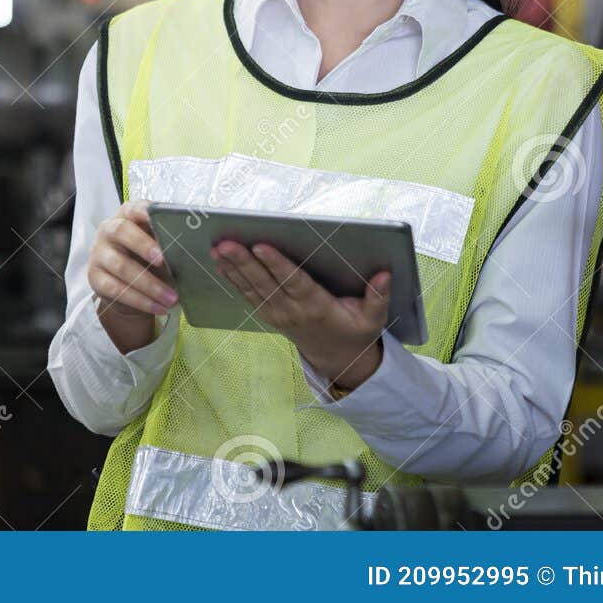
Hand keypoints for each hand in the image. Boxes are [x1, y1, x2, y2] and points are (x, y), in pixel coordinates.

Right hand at [87, 201, 177, 352]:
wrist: (125, 283)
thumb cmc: (147, 257)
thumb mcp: (157, 244)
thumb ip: (169, 241)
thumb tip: (194, 248)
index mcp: (126, 215)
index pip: (134, 208)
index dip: (145, 212)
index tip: (157, 218)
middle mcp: (108, 230)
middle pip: (122, 232)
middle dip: (144, 246)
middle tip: (165, 261)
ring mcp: (99, 254)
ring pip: (122, 267)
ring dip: (150, 285)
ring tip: (172, 298)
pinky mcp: (95, 278)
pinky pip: (117, 290)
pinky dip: (141, 301)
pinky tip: (159, 308)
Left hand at [211, 240, 390, 391]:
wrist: (338, 359)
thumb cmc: (355, 332)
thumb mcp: (373, 320)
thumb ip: (378, 297)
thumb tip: (385, 274)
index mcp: (317, 308)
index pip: (294, 282)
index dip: (277, 264)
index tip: (261, 246)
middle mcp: (293, 311)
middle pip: (265, 283)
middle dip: (244, 262)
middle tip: (226, 243)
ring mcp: (278, 314)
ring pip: (252, 288)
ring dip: (233, 268)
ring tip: (216, 248)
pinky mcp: (269, 315)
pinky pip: (248, 295)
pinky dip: (232, 278)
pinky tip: (219, 262)